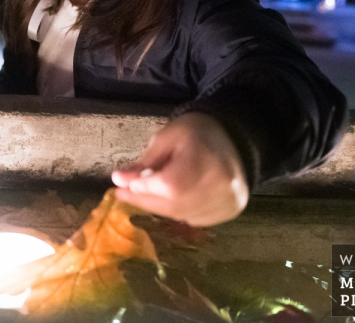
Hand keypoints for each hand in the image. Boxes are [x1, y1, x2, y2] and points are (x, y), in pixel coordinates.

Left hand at [111, 112, 248, 226]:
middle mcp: (223, 184)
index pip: (172, 184)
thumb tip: (120, 180)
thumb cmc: (196, 134)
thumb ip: (144, 162)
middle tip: (123, 193)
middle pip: (175, 203)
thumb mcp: (166, 138)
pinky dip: (175, 211)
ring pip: (182, 215)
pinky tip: (167, 199)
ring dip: (157, 207)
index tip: (122, 184)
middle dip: (144, 200)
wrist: (233, 141)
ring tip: (142, 194)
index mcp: (207, 158)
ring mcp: (229, 201)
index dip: (146, 188)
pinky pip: (193, 219)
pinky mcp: (230, 212)